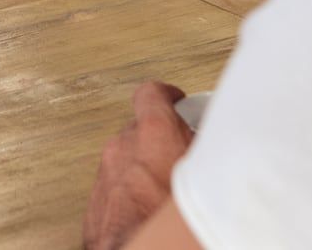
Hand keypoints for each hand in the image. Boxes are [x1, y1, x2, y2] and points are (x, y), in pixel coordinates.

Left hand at [84, 82, 195, 249]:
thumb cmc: (174, 217)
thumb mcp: (208, 169)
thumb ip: (203, 143)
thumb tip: (215, 137)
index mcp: (152, 132)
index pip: (151, 94)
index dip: (165, 96)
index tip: (174, 100)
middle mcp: (123, 148)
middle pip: (139, 130)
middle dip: (159, 140)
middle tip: (180, 155)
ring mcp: (106, 176)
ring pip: (125, 162)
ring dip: (143, 171)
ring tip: (167, 189)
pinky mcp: (96, 205)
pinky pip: (114, 190)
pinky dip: (129, 195)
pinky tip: (149, 210)